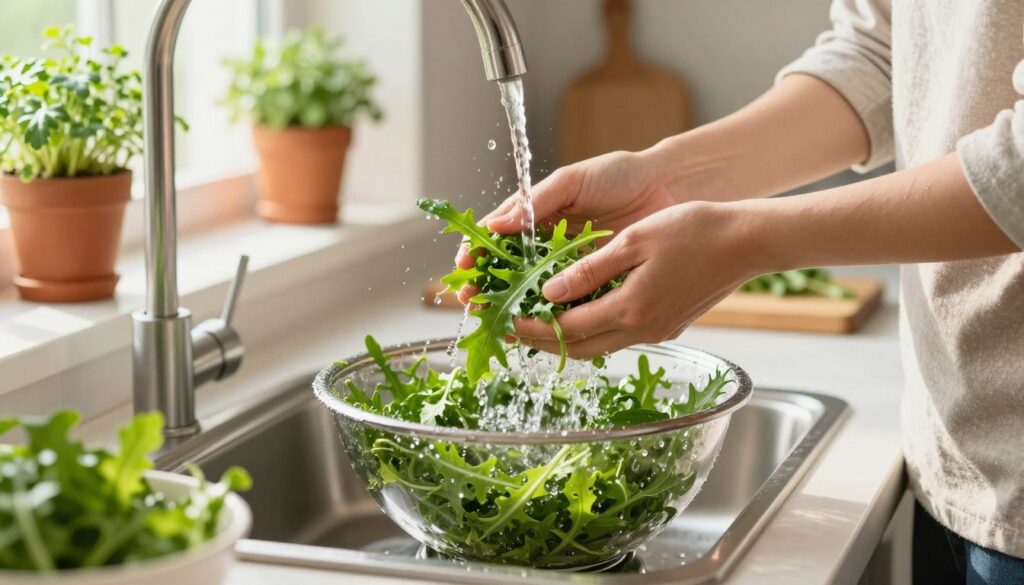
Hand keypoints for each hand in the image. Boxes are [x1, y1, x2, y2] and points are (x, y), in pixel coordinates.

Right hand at [455, 150, 677, 303]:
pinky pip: (568, 305)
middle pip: (507, 271)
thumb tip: (496, 225)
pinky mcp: (593, 285)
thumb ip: (536, 202)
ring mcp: (569, 267)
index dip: (476, 252)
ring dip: (513, 308)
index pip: (495, 237)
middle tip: (472, 300)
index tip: (463, 266)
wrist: (668, 188)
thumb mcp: (572, 181)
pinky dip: (551, 317)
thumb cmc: (619, 175)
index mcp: (536, 216)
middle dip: (486, 287)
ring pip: (533, 293)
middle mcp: (547, 245)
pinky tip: (536, 327)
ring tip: (497, 319)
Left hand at [513, 202, 758, 358]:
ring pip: (599, 346)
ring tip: (535, 326)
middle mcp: (642, 328)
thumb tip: (549, 292)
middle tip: (510, 331)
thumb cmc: (694, 230)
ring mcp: (657, 330)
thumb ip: (589, 270)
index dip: (532, 327)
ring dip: (565, 339)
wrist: (747, 242)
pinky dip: (590, 331)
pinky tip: (577, 315)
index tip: (506, 321)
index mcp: (630, 308)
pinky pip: (618, 336)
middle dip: (541, 342)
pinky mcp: (668, 325)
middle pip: (579, 347)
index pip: (566, 329)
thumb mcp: (634, 241)